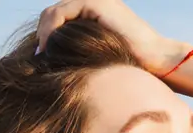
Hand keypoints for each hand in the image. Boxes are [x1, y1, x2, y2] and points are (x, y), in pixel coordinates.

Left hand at [34, 0, 186, 75]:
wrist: (154, 59)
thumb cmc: (128, 65)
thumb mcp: (96, 55)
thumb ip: (77, 49)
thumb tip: (47, 59)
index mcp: (92, 10)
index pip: (57, 18)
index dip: (45, 36)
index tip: (40, 58)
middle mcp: (92, 0)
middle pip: (52, 13)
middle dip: (42, 34)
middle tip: (38, 57)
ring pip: (53, 12)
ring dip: (44, 34)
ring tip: (42, 55)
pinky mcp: (95, 3)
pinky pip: (61, 13)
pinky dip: (51, 31)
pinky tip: (50, 48)